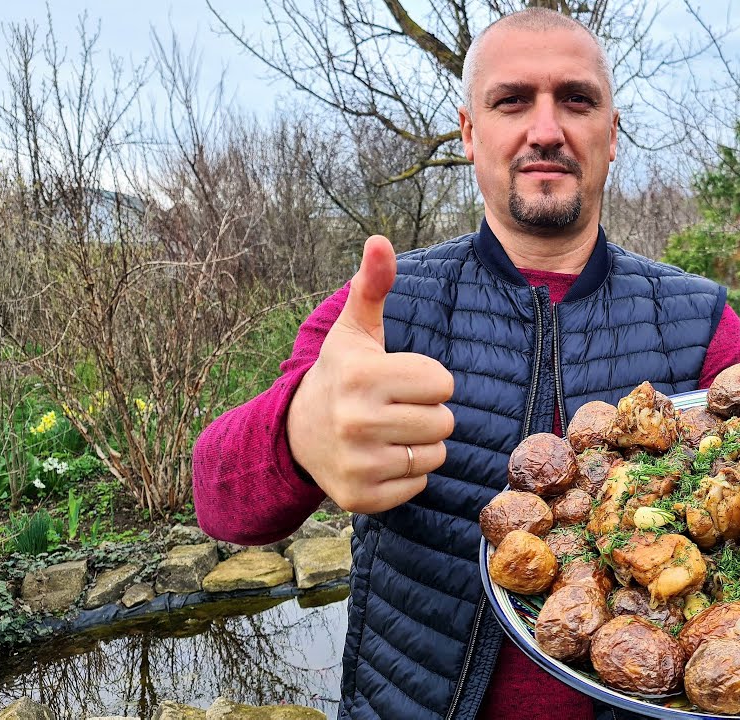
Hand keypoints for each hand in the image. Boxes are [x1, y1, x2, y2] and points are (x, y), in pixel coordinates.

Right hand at [288, 235, 454, 513]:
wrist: (295, 433)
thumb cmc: (341, 374)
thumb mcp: (355, 331)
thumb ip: (372, 285)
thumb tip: (380, 240)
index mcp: (362, 376)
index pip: (443, 383)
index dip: (429, 380)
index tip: (400, 380)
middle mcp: (356, 421)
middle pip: (444, 422)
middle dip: (428, 413)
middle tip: (395, 408)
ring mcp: (357, 463)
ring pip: (435, 455)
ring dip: (422, 444)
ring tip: (390, 432)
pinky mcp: (360, 498)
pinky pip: (418, 486)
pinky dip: (407, 475)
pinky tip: (380, 458)